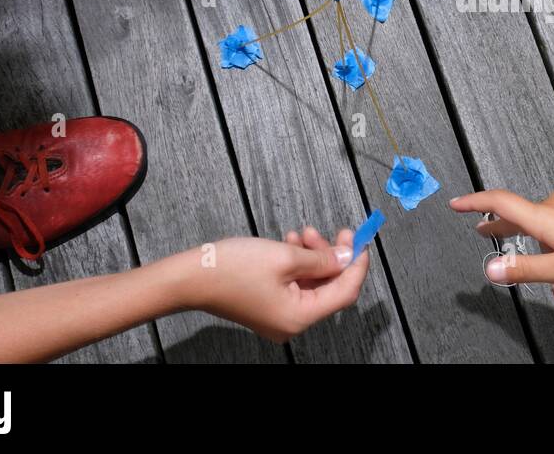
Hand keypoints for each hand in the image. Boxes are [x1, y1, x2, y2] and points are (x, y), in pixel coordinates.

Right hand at [180, 228, 368, 341]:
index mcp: (299, 317)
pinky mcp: (268, 306)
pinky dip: (298, 263)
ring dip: (313, 256)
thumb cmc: (231, 269)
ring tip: (304, 233)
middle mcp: (291, 323)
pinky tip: (291, 242)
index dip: (357, 265)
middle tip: (338, 230)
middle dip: (333, 256)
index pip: (345, 292)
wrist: (190, 276)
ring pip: (312, 283)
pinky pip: (295, 285)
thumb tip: (346, 256)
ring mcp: (279, 316)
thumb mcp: (285, 257)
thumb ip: (321, 259)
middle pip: (329, 288)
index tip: (363, 241)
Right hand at [450, 189, 553, 300]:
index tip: (456, 204)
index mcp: (546, 216)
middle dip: (505, 233)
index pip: (500, 203)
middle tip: (484, 235)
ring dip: (545, 253)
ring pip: (549, 226)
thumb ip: (525, 270)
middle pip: (522, 216)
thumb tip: (489, 269)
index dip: (474, 203)